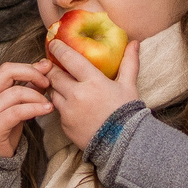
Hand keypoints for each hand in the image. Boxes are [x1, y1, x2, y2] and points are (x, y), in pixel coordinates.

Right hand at [0, 59, 51, 156]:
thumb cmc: (4, 129)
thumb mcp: (15, 105)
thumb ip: (27, 87)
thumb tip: (45, 66)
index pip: (7, 68)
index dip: (29, 66)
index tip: (46, 70)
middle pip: (7, 72)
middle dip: (32, 73)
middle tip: (48, 82)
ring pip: (16, 92)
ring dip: (37, 96)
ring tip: (49, 104)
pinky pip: (18, 111)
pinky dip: (35, 108)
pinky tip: (47, 110)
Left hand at [45, 35, 138, 149]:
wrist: (123, 145)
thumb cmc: (127, 113)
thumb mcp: (129, 86)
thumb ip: (129, 63)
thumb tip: (135, 42)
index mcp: (93, 81)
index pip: (69, 59)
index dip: (59, 49)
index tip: (54, 43)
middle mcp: (77, 95)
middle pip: (55, 75)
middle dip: (53, 69)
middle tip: (54, 64)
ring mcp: (69, 111)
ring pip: (53, 93)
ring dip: (56, 88)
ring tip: (63, 86)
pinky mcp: (65, 126)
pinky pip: (58, 111)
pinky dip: (62, 106)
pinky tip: (72, 106)